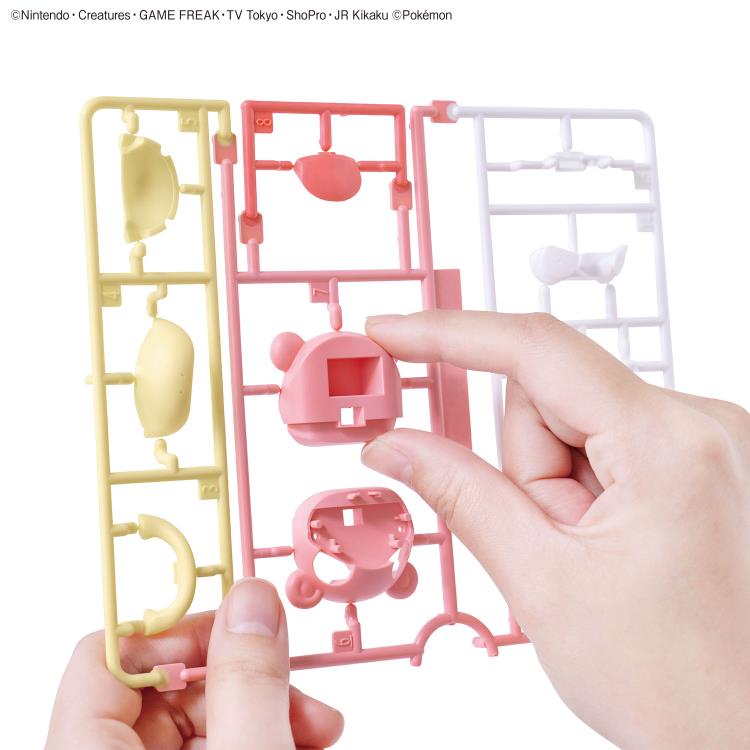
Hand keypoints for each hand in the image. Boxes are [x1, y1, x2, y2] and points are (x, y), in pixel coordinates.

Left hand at [46, 578, 343, 748]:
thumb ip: (249, 680)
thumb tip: (253, 600)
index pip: (109, 654)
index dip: (178, 628)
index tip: (241, 621)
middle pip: (171, 684)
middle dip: (249, 679)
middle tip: (300, 692)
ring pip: (205, 718)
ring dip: (270, 710)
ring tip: (317, 729)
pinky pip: (219, 746)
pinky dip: (264, 737)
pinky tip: (304, 742)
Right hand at [362, 311, 749, 748]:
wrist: (743, 733)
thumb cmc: (676, 683)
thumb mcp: (541, 582)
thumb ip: (460, 494)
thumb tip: (396, 445)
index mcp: (667, 444)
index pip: (535, 349)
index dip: (449, 335)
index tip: (393, 333)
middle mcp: (699, 424)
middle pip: (551, 396)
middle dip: (526, 464)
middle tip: (550, 538)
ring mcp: (702, 440)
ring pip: (572, 420)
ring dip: (553, 482)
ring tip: (586, 551)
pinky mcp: (695, 457)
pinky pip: (602, 439)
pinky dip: (579, 484)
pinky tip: (605, 540)